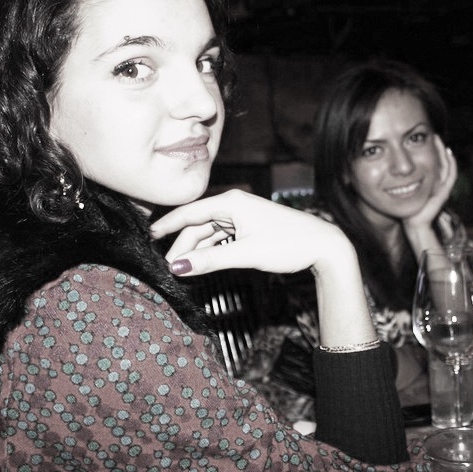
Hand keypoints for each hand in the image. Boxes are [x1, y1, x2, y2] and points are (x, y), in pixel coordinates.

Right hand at [150, 189, 353, 275]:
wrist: (323, 246)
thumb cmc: (288, 243)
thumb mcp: (246, 253)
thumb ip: (210, 260)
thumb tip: (178, 266)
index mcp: (232, 202)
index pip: (190, 212)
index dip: (167, 224)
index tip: (149, 235)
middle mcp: (235, 205)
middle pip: (198, 225)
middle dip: (182, 245)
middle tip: (168, 267)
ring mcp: (243, 217)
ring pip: (210, 233)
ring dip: (196, 250)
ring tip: (181, 269)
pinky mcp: (250, 228)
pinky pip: (223, 238)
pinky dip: (211, 251)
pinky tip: (202, 263)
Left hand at [403, 134, 456, 230]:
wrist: (413, 224)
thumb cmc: (406, 209)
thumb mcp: (404, 189)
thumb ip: (401, 180)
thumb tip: (390, 169)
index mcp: (430, 182)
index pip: (433, 161)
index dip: (432, 150)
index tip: (425, 138)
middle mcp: (438, 183)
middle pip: (442, 160)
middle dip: (438, 147)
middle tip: (433, 135)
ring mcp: (443, 187)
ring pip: (447, 165)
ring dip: (443, 151)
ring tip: (438, 139)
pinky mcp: (444, 191)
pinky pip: (450, 174)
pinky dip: (450, 163)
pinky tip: (447, 153)